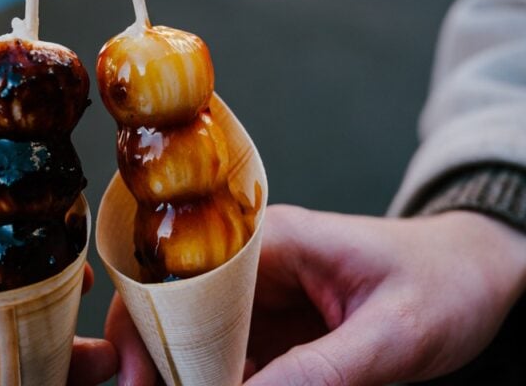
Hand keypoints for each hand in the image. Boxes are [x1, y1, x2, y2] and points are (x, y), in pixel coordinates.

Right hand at [106, 205, 525, 385]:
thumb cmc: (443, 283)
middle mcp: (254, 263)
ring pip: (195, 339)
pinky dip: (214, 382)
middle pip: (176, 306)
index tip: (134, 376)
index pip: (182, 270)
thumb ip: (326, 370)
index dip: (145, 319)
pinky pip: (228, 360)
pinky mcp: (276, 329)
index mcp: (272, 240)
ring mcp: (262, 297)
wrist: (476, 277)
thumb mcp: (394, 334)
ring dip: (182, 374)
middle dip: (154, 354)